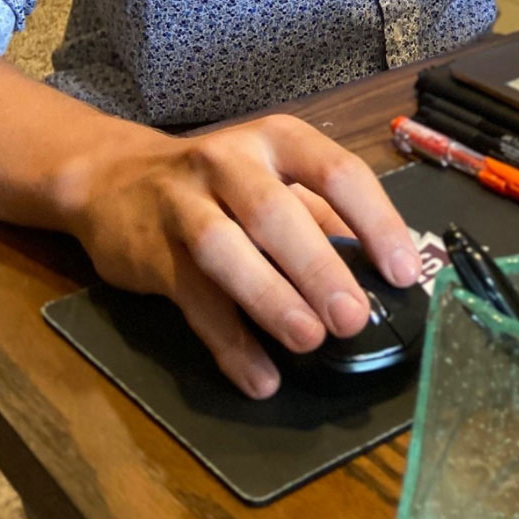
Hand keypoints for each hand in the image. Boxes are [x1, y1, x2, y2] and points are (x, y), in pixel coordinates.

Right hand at [61, 114, 420, 398]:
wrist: (114, 181)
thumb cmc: (221, 184)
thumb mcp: (278, 180)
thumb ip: (327, 218)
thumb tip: (387, 269)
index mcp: (279, 141)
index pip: (337, 173)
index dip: (375, 222)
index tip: (404, 272)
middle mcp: (230, 162)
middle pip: (275, 213)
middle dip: (317, 267)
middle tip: (352, 317)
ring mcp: (184, 204)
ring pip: (225, 250)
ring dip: (270, 298)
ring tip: (310, 340)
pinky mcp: (152, 252)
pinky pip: (194, 301)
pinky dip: (229, 344)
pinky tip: (261, 377)